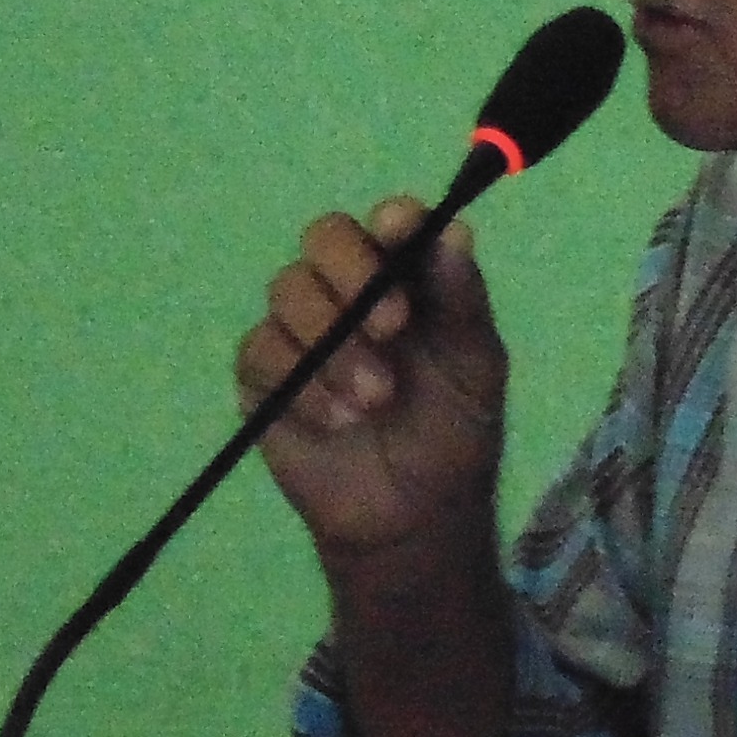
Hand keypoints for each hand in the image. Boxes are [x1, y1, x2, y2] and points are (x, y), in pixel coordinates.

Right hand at [239, 198, 507, 568]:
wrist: (414, 516)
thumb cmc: (452, 431)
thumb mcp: (475, 369)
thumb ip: (463, 301)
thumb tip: (455, 229)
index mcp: (405, 275)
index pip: (389, 221)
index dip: (393, 219)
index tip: (402, 232)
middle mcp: (348, 288)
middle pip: (324, 235)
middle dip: (353, 273)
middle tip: (392, 327)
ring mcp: (300, 327)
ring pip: (287, 289)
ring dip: (334, 342)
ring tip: (375, 401)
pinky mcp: (262, 374)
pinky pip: (261, 350)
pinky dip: (301, 384)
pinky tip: (338, 422)